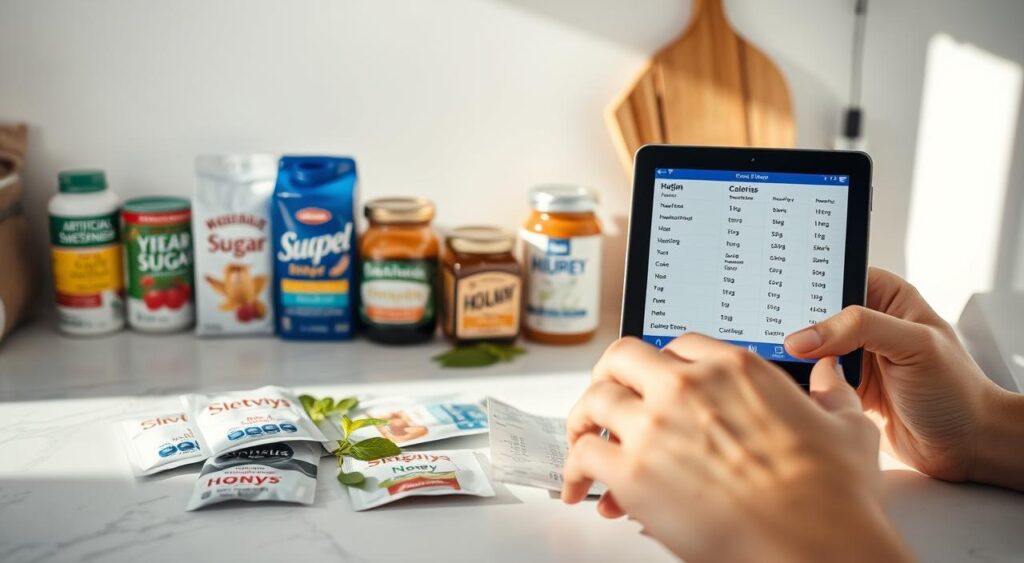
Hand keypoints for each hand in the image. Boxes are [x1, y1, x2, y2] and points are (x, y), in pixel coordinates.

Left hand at [562, 335, 910, 562]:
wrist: (817, 544)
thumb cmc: (833, 494)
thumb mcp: (847, 426)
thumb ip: (831, 393)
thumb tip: (830, 373)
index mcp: (733, 367)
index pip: (676, 346)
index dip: (660, 365)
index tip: (654, 381)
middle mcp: (686, 386)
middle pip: (621, 358)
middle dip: (609, 376)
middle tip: (605, 397)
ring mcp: (655, 426)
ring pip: (593, 401)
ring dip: (582, 420)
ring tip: (582, 439)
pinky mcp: (634, 472)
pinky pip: (583, 455)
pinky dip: (575, 469)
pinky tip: (580, 486)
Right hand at [785, 267, 1021, 487]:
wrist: (966, 445)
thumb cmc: (956, 390)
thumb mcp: (914, 345)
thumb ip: (860, 329)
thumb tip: (804, 335)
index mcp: (886, 297)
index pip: (835, 278)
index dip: (808, 286)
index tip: (780, 300)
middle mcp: (867, 324)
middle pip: (813, 315)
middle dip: (793, 325)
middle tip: (774, 335)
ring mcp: (854, 357)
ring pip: (807, 349)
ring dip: (795, 358)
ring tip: (778, 360)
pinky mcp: (844, 388)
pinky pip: (811, 380)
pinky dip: (801, 383)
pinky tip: (792, 384)